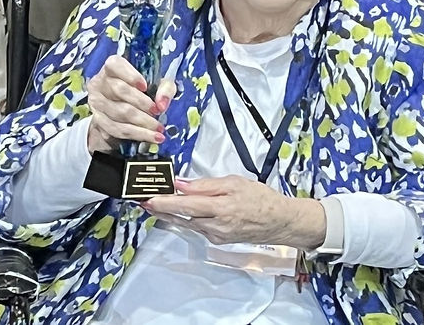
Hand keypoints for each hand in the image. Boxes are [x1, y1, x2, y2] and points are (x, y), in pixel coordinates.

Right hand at [85, 55, 174, 154]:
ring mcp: (97, 102)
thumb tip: (162, 103)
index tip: (145, 86)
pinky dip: (137, 134)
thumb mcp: (156, 83)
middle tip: (157, 111)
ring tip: (158, 128)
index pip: (115, 65)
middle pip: (119, 90)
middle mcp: (100, 82)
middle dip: (141, 103)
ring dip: (142, 122)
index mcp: (112, 67)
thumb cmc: (141, 90)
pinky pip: (118, 130)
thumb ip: (164, 88)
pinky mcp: (99, 121)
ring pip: (119, 113)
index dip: (130, 75)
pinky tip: (152, 137)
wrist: (123, 108)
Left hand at [143, 175, 324, 249]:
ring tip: (155, 203)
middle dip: (162, 208)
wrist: (280, 222)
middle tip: (142, 200)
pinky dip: (188, 218)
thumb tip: (183, 184)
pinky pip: (199, 227)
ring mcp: (217, 236)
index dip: (166, 202)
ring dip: (172, 213)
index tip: (149, 199)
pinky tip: (181, 210)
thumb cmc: (260, 198)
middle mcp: (216, 227)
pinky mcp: (219, 240)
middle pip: (183, 216)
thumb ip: (206, 185)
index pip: (186, 205)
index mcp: (220, 209)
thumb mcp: (234, 182)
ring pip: (189, 222)